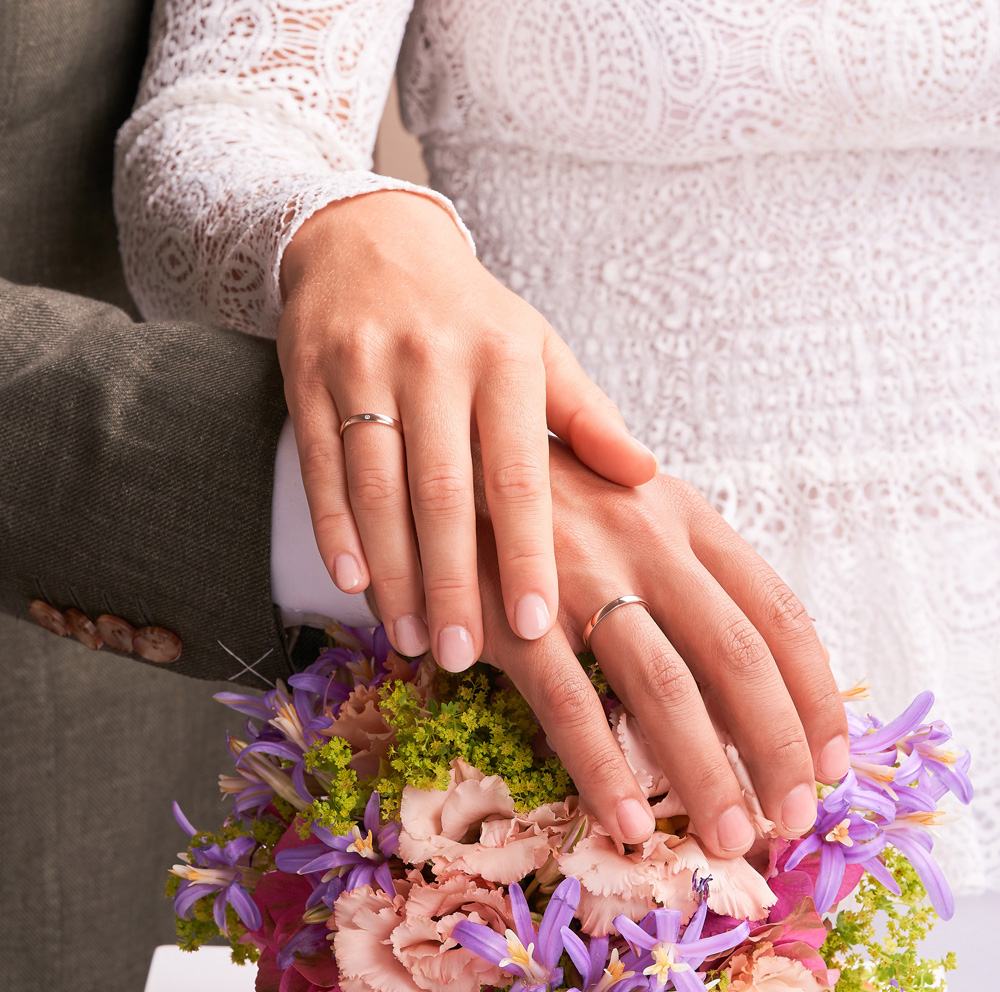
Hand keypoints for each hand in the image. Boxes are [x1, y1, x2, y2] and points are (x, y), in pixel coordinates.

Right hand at [278, 190, 655, 665]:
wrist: (371, 242)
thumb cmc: (469, 314)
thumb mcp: (536, 348)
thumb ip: (587, 415)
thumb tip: (646, 475)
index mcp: (504, 357)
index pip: (520, 472)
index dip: (529, 552)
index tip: (540, 624)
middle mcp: (433, 360)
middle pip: (442, 491)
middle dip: (452, 581)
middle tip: (462, 655)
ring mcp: (363, 366)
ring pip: (376, 487)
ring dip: (392, 571)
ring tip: (412, 636)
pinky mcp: (306, 377)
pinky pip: (319, 464)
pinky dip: (333, 527)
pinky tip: (351, 581)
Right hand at [473, 440, 849, 857]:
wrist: (449, 454)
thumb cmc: (548, 491)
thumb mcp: (630, 497)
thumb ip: (689, 557)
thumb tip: (751, 655)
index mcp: (683, 514)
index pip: (776, 609)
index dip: (815, 692)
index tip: (834, 758)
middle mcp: (644, 538)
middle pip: (736, 654)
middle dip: (778, 747)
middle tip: (796, 817)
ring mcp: (578, 572)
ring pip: (663, 685)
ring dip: (705, 772)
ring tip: (731, 837)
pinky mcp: (513, 610)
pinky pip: (569, 701)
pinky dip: (603, 767)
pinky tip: (628, 819)